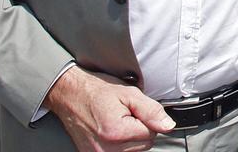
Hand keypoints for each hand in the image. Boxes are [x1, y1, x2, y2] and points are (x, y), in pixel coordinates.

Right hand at [43, 66, 173, 151]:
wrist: (70, 95)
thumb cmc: (96, 92)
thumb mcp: (128, 93)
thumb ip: (151, 110)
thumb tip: (168, 125)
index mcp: (117, 132)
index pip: (152, 134)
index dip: (147, 119)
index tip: (134, 110)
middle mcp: (107, 149)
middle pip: (144, 145)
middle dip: (140, 129)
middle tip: (125, 115)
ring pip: (134, 150)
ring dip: (130, 137)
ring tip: (117, 122)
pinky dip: (120, 144)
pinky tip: (111, 131)